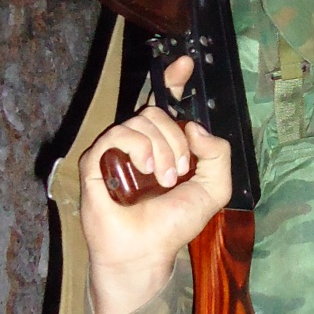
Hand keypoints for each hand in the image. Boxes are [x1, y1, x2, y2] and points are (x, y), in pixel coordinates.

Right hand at [79, 56, 231, 313]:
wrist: (147, 250)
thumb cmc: (174, 224)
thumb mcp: (213, 188)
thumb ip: (217, 154)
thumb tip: (196, 127)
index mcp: (163, 145)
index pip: (165, 104)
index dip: (173, 80)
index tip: (184, 63)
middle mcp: (138, 143)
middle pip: (156, 112)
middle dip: (176, 139)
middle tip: (179, 173)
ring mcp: (115, 150)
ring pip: (140, 120)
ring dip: (161, 149)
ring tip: (163, 179)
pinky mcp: (95, 161)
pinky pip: (116, 134)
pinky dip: (137, 147)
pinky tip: (144, 170)